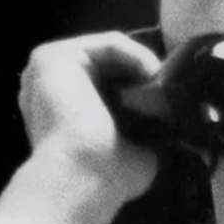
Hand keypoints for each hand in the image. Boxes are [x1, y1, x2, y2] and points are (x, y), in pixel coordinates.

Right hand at [0, 32, 161, 223]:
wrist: (82, 179)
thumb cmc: (103, 176)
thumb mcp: (132, 152)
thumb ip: (146, 136)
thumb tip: (175, 131)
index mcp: (60, 110)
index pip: (107, 83)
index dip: (141, 84)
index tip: (169, 95)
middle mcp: (49, 87)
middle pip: (109, 65)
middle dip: (143, 71)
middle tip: (172, 85)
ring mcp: (48, 69)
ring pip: (111, 53)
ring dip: (143, 63)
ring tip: (165, 82)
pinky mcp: (56, 55)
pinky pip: (109, 44)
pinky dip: (138, 54)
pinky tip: (154, 72)